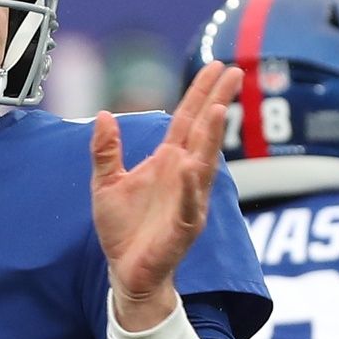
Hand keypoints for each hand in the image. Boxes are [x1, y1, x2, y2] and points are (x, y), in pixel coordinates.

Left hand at [92, 60, 241, 330]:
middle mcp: (185, 176)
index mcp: (168, 162)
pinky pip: (189, 205)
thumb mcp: (105, 183)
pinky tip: (192, 167)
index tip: (219, 67)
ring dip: (210, 137)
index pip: (187, 120)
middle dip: (217, 101)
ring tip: (216, 109)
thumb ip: (106, 151)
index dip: (201, 92)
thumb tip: (103, 114)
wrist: (126, 272)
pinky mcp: (184, 227)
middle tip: (235, 71)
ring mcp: (189, 200)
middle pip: (203, 132)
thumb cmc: (123, 229)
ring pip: (203, 164)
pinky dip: (191, 187)